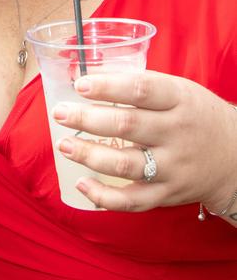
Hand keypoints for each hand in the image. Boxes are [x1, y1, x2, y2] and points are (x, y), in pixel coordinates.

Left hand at [52, 71, 236, 213]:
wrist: (236, 158)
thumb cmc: (196, 117)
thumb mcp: (181, 91)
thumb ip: (141, 86)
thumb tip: (90, 77)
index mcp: (181, 100)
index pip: (142, 89)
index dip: (108, 86)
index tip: (81, 85)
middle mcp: (177, 134)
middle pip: (127, 125)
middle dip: (87, 119)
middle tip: (60, 113)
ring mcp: (172, 167)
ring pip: (124, 164)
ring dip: (88, 155)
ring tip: (64, 144)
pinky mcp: (167, 195)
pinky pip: (131, 201)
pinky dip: (102, 196)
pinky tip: (82, 183)